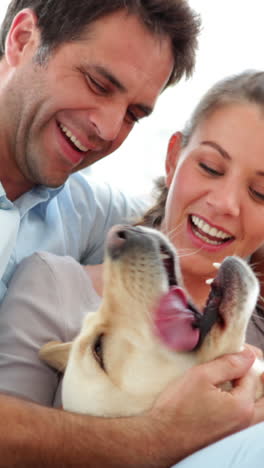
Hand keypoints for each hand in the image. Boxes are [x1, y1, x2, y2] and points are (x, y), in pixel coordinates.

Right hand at [148, 348, 256, 464]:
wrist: (161, 437)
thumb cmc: (177, 409)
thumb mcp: (201, 376)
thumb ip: (228, 364)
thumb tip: (248, 356)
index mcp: (241, 405)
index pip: (253, 373)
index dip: (242, 357)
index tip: (231, 350)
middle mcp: (244, 421)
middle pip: (262, 394)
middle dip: (255, 376)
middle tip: (242, 365)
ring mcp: (237, 430)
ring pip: (258, 408)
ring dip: (252, 391)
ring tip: (237, 378)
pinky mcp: (228, 434)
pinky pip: (247, 416)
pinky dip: (244, 402)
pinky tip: (229, 394)